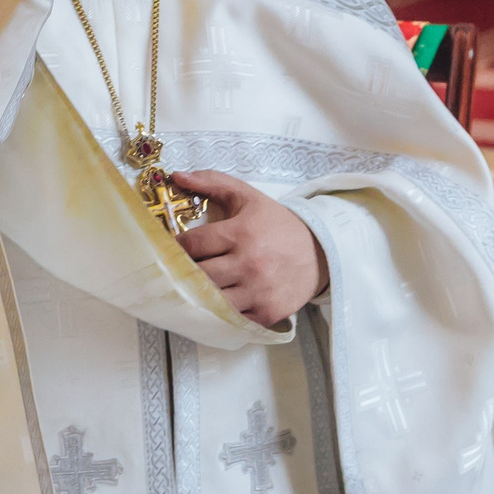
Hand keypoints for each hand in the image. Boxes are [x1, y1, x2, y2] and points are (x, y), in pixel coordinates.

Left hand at [173, 171, 328, 327]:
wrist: (319, 252)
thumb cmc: (276, 224)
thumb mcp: (247, 197)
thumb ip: (212, 182)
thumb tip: (177, 175)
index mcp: (241, 233)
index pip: (193, 244)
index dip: (176, 247)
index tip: (174, 249)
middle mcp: (249, 263)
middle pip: (198, 274)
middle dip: (184, 272)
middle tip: (179, 269)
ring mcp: (258, 291)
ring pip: (210, 300)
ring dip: (200, 294)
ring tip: (196, 287)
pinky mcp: (266, 313)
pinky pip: (230, 318)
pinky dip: (221, 312)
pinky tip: (219, 301)